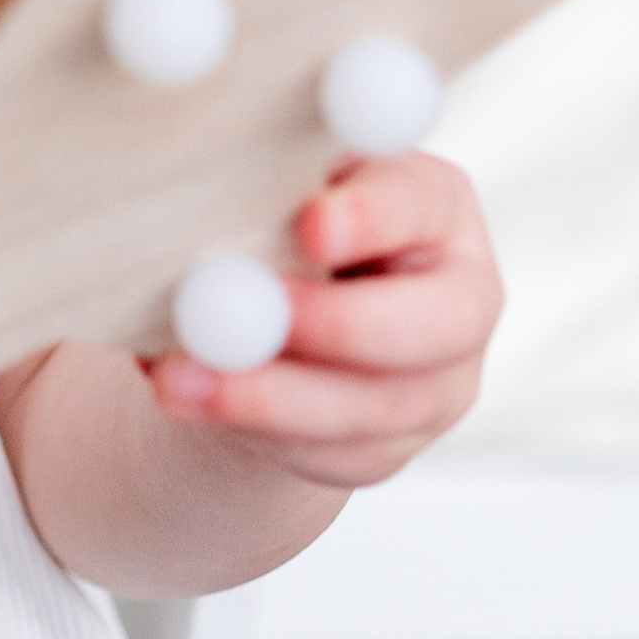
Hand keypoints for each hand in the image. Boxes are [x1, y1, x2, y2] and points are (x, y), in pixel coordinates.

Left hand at [148, 153, 502, 489]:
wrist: (264, 308)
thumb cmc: (271, 220)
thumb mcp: (273, 185)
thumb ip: (261, 189)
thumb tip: (198, 209)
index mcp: (433, 203)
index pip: (417, 202)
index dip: (370, 217)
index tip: (310, 225)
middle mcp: (458, 295)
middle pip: (436, 324)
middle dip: (337, 324)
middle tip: (242, 317)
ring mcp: (438, 381)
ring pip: (376, 406)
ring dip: (270, 396)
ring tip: (180, 377)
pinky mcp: (392, 445)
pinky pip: (334, 453)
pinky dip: (260, 433)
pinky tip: (197, 403)